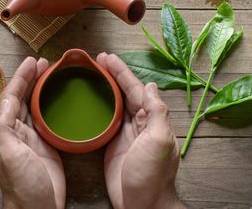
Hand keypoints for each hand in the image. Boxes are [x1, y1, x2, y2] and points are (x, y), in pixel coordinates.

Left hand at [0, 57, 65, 208]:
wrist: (39, 208)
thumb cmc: (22, 186)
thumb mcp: (9, 155)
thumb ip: (4, 128)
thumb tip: (5, 102)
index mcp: (5, 130)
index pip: (12, 96)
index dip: (21, 78)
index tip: (32, 62)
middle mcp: (17, 131)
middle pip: (22, 97)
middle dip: (30, 78)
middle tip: (43, 62)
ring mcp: (31, 137)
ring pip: (33, 105)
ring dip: (39, 88)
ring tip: (49, 72)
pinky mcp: (46, 145)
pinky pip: (45, 118)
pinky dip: (48, 105)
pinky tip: (55, 98)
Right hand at [97, 53, 184, 208]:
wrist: (141, 204)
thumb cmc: (151, 176)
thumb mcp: (159, 141)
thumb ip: (157, 113)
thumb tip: (151, 86)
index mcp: (152, 119)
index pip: (135, 88)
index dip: (121, 72)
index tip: (107, 58)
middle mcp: (140, 123)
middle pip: (125, 92)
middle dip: (112, 74)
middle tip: (97, 60)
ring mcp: (126, 134)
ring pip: (116, 103)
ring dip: (106, 86)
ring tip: (94, 73)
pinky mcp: (113, 144)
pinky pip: (107, 119)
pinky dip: (100, 106)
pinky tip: (92, 100)